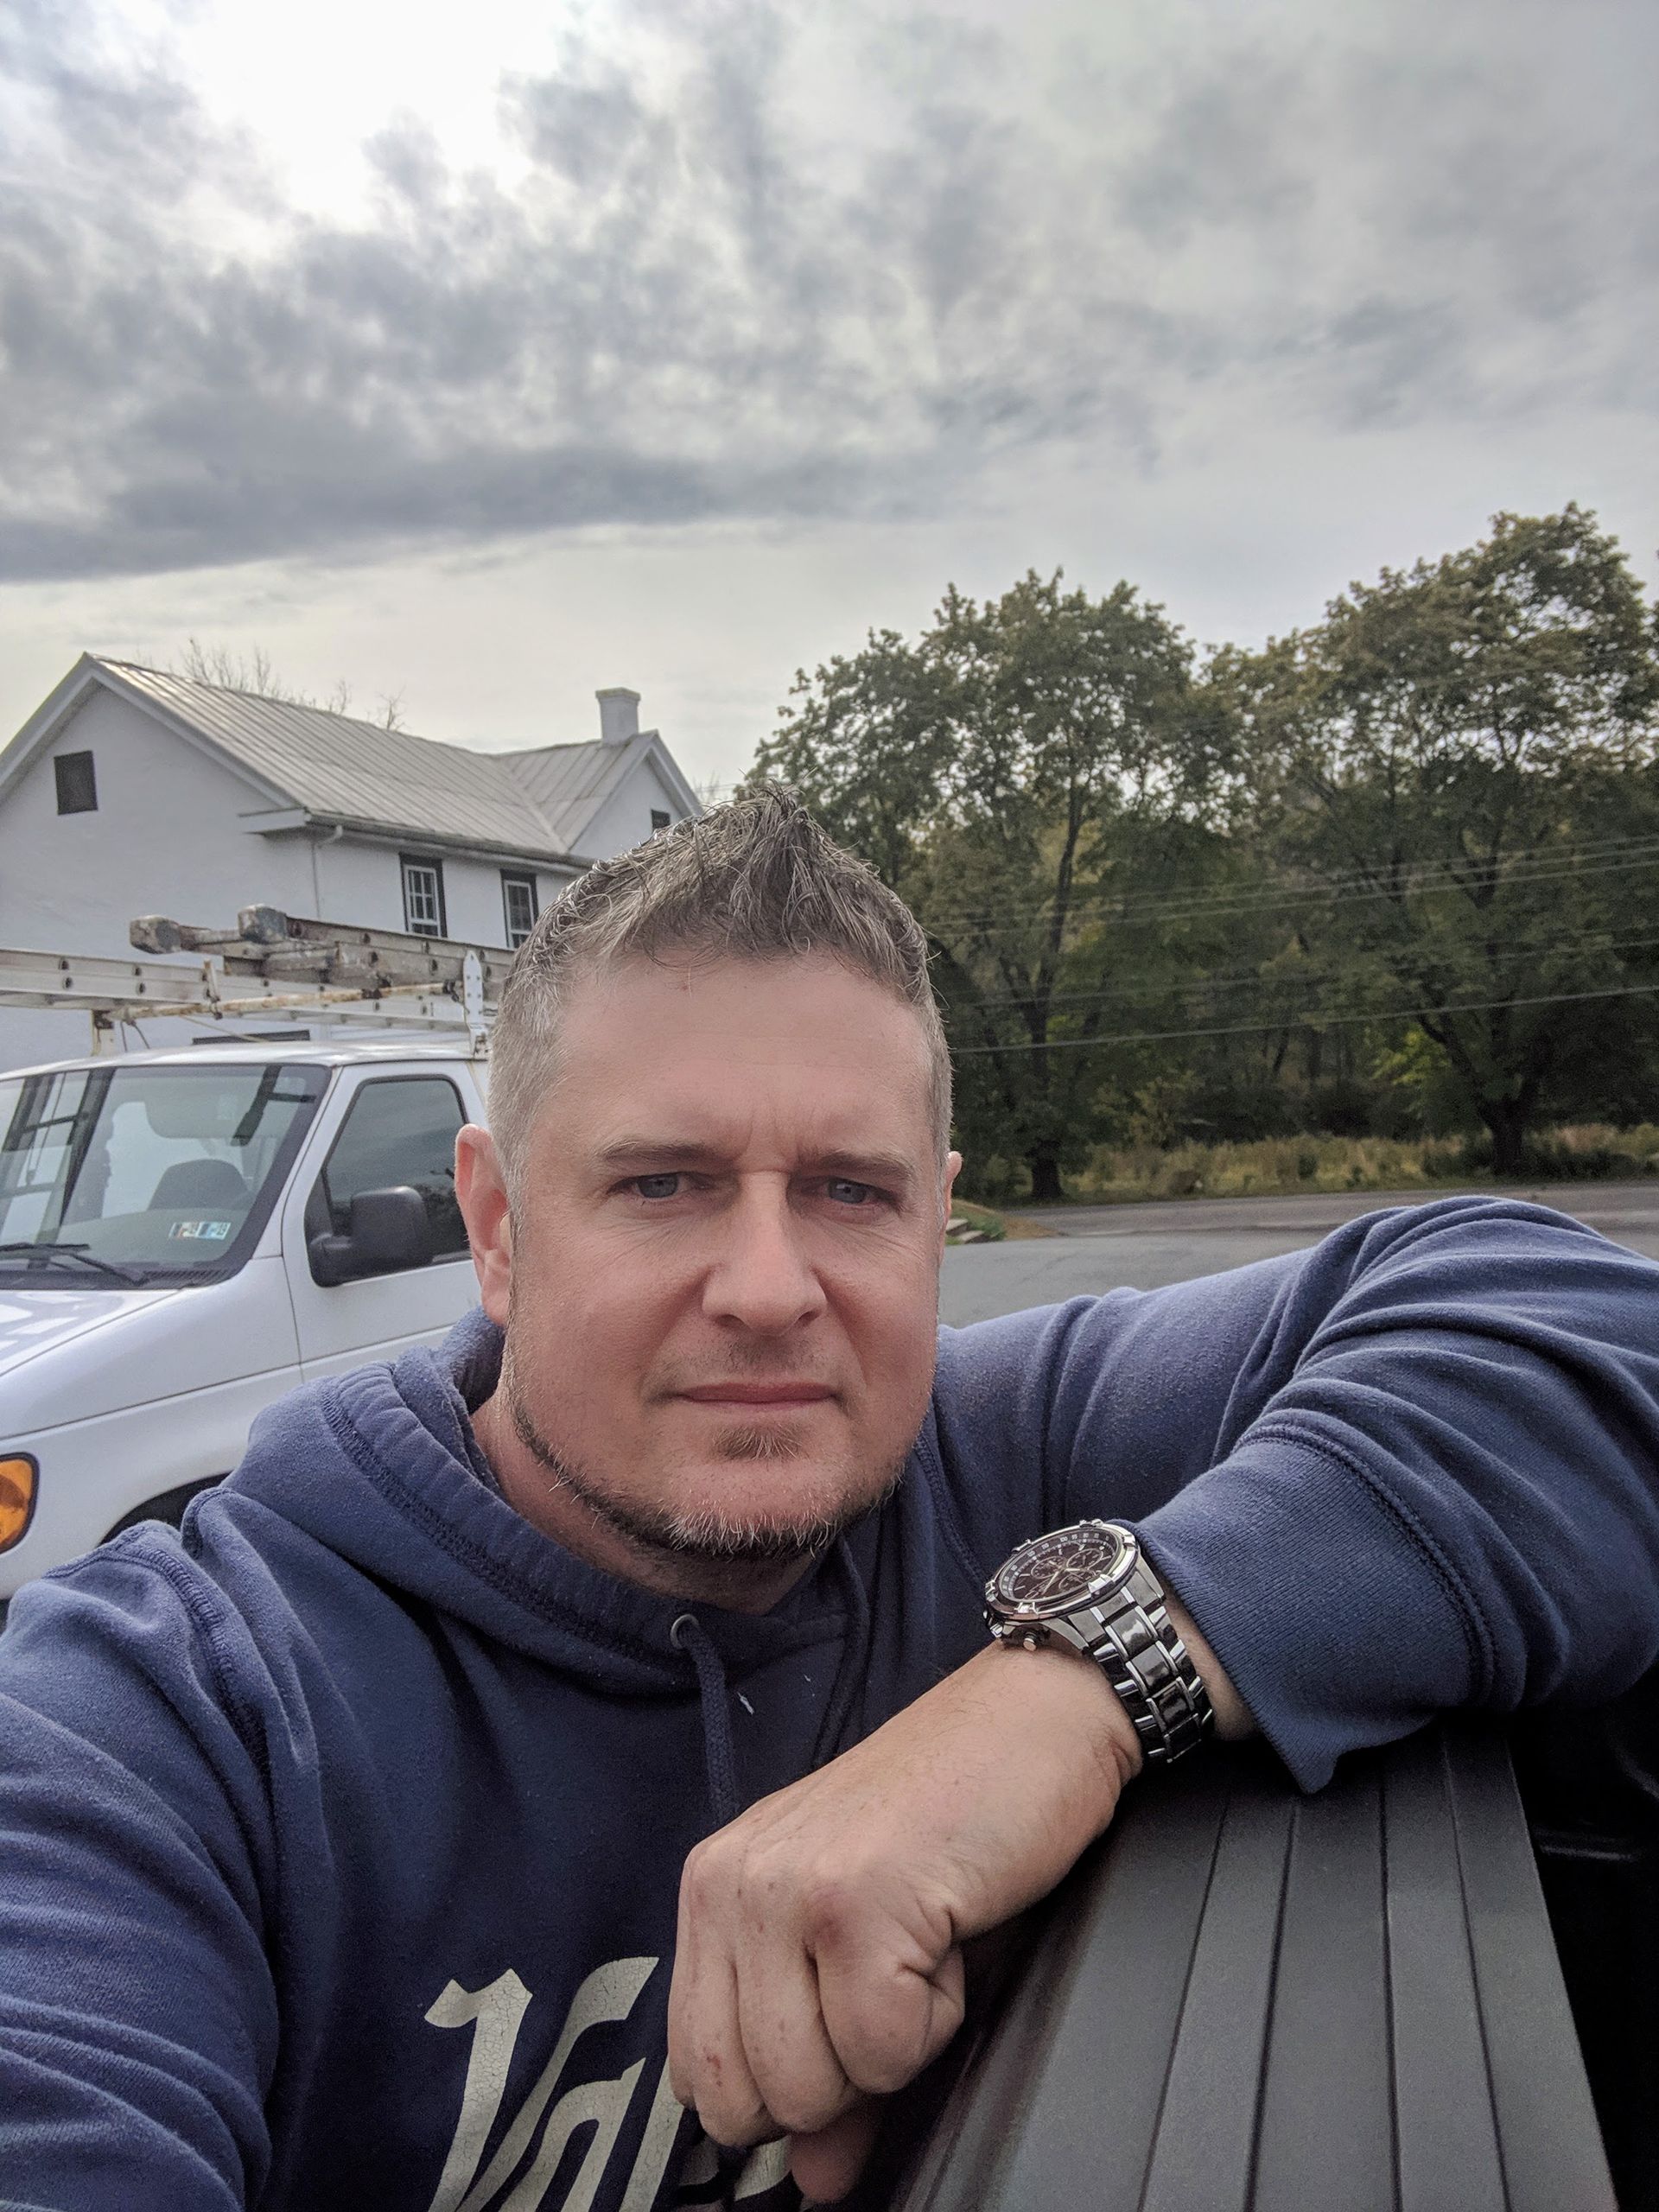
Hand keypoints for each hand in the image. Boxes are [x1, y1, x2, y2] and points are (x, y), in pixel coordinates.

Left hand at [667, 1640, 1142, 2203]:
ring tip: (919, 1949)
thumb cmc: (953, 1817)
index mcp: (715, 1886)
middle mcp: (732, 1883)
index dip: (782, 2086)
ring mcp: (789, 1891)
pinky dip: (939, 2018)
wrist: (1032, 1720)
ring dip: (890, 2048)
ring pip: (808, 2087)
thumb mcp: (866, 1942)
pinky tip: (950, 1934)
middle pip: (743, 2098)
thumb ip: (826, 2062)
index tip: (842, 2033)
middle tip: (889, 1983)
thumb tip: (811, 2180)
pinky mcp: (858, 1903)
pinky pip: (885, 2051)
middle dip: (837, 2078)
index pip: (695, 2070)